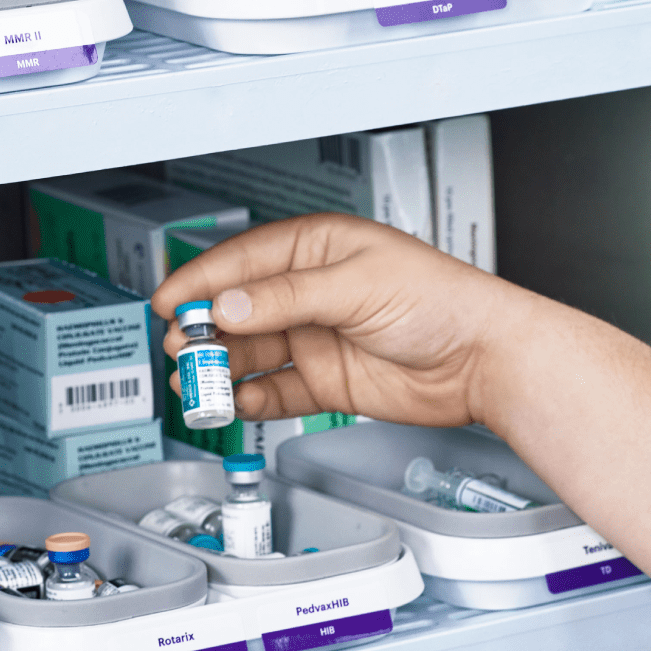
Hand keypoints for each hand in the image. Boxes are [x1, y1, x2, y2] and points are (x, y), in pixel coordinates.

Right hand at [150, 213, 533, 427]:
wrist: (482, 358)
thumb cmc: (442, 302)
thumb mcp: (357, 285)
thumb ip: (288, 297)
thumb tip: (230, 304)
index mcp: (318, 249)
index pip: (243, 260)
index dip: (202, 280)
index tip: (168, 300)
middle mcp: (312, 292)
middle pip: (238, 309)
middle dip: (203, 329)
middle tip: (179, 347)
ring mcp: (318, 337)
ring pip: (251, 352)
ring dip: (220, 367)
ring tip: (197, 381)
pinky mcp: (327, 381)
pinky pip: (276, 389)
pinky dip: (251, 397)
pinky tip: (234, 401)